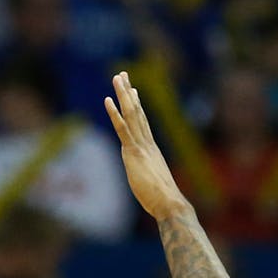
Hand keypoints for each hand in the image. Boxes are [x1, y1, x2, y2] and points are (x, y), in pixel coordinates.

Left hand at [104, 72, 191, 220]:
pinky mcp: (133, 153)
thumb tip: (148, 182)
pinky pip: (123, 129)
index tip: (133, 91)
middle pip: (137, 112)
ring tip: (118, 77)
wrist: (169, 202)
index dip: (137, 106)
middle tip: (123, 75)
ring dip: (123, 94)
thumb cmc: (163, 200)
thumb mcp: (153, 184)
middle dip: (129, 93)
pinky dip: (115, 113)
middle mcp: (147, 143)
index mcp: (151, 150)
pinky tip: (108, 99)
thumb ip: (148, 177)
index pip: (143, 123)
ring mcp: (141, 146)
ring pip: (131, 114)